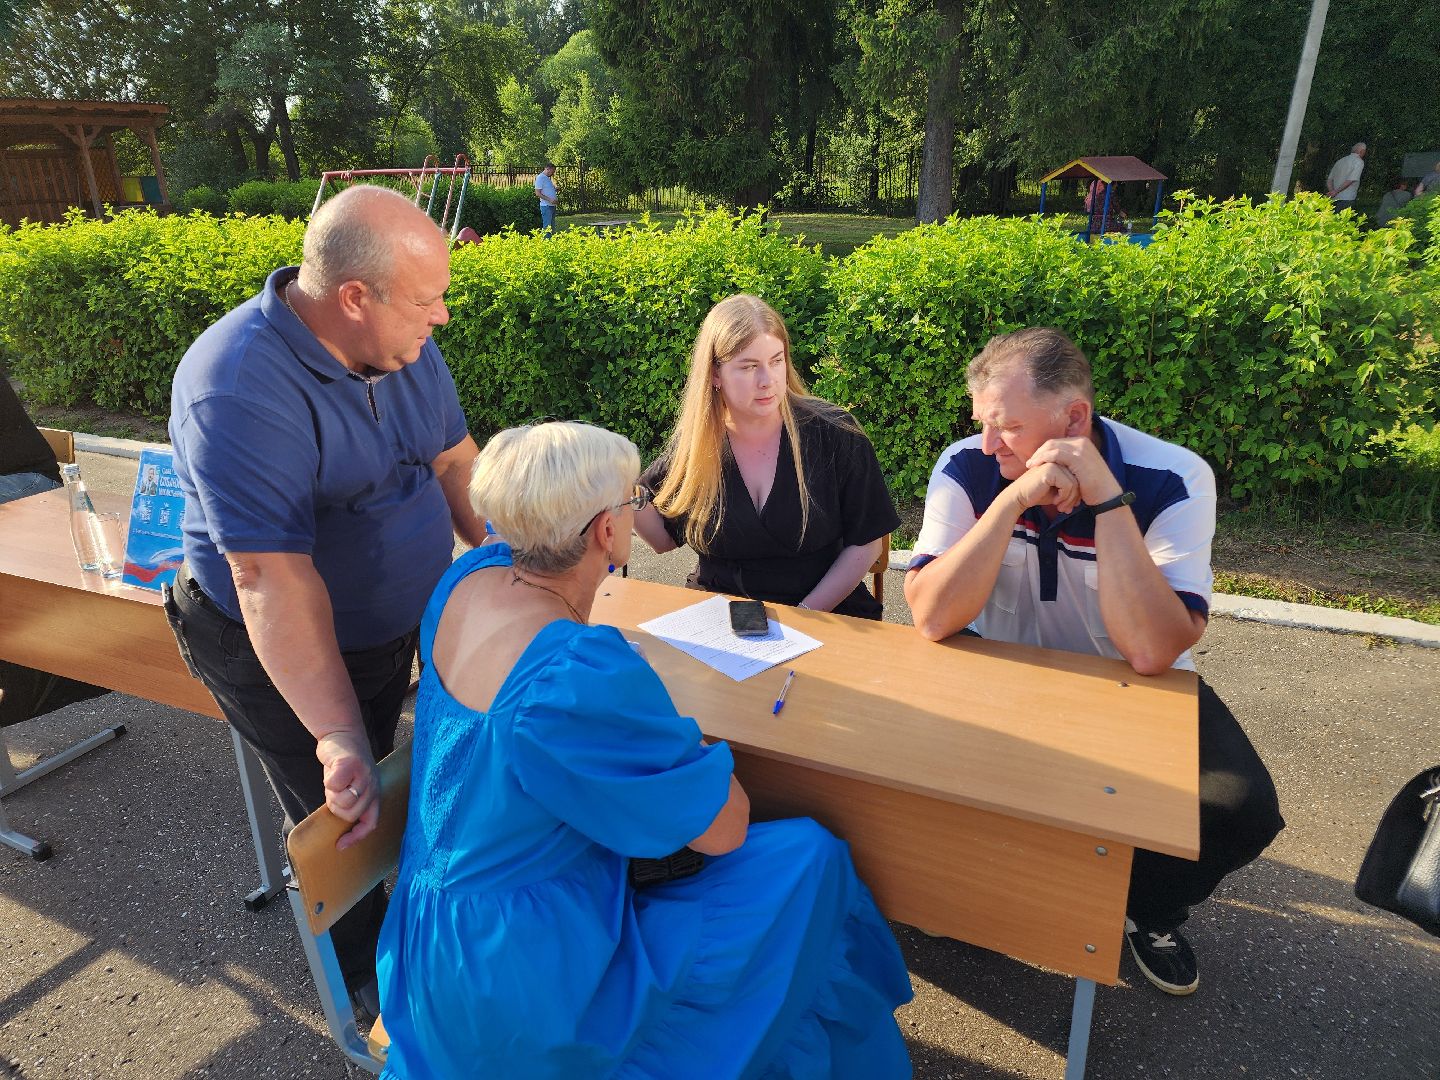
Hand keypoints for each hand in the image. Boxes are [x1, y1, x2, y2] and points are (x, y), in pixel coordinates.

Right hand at [316, 729, 379, 850]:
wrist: (342, 736)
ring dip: (331, 793)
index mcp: (374, 794)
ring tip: (335, 780)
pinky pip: (334, 784)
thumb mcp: (351, 787)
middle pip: (349, 814)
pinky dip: (329, 780)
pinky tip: (332, 770)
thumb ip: (350, 803)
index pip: (370, 823)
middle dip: (336, 806)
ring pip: (341, 802)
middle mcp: (373, 786)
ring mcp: (364, 775)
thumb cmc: (344, 766)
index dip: (356, 837)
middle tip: (335, 791)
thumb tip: (338, 830)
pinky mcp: (351, 764)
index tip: (340, 845)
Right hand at [1010, 461, 1080, 514]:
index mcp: (1060, 460)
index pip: (1078, 475)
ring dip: (1070, 499)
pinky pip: (1068, 485)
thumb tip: (1089, 491)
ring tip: (1062, 508)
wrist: (1020, 497)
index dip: (1077, 492)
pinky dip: (1064, 496)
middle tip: (1068, 509)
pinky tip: (1055, 502)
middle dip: (1075, 497)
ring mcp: (1054, 462)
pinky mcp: (1050, 469)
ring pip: (1075, 483)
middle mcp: (1058, 459)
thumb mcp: (1058, 489)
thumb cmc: (1038, 494)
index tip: (1073, 505)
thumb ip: (1071, 485)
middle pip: (1078, 479)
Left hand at [1025, 437, 1121, 506]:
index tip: (1034, 460)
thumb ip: (1070, 463)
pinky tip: (1036, 466)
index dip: (1044, 450)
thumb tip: (1056, 463)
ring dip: (1038, 456)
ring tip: (1030, 466)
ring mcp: (1080, 448)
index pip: (1057, 442)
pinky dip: (1043, 459)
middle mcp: (1082, 442)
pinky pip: (1055, 454)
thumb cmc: (1093, 487)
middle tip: (1029, 463)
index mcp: (1082, 443)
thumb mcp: (1080, 470)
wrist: (1107, 495)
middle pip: (1052, 442)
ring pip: (1052, 446)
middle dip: (1039, 452)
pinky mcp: (1077, 457)